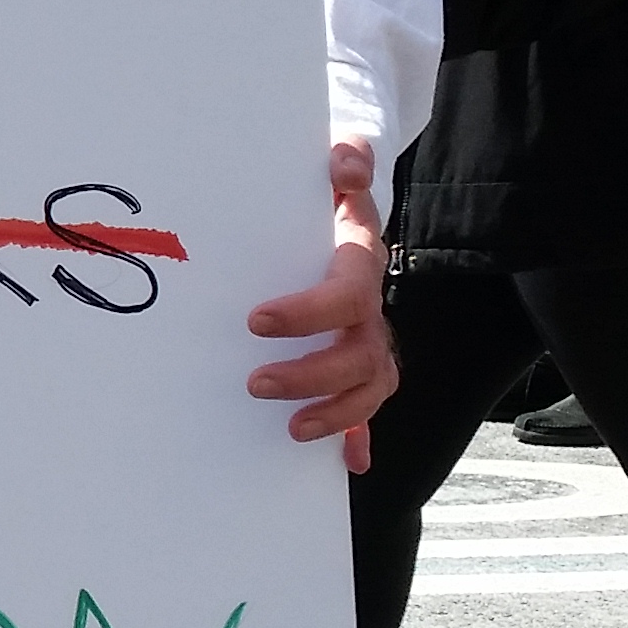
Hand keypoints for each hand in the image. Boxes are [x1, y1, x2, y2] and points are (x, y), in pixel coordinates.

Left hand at [243, 140, 394, 469]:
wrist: (344, 214)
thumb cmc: (326, 199)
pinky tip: (348, 465)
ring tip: (291, 430)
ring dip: (334, 414)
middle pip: (358, 355)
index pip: (346, 294)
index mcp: (360, 265)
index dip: (308, 312)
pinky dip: (357, 438)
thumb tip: (344, 163)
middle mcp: (372, 311)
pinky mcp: (360, 368)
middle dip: (311, 376)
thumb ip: (344, 162)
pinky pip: (366, 409)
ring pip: (369, 389)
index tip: (257, 321)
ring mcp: (370, 343)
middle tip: (255, 383)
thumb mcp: (335, 174)